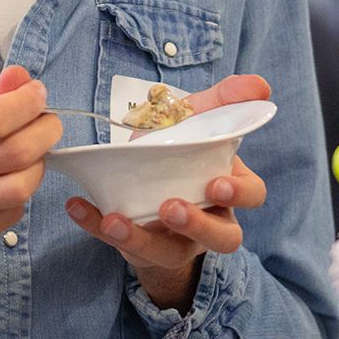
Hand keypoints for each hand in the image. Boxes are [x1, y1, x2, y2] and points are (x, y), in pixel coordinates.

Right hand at [0, 66, 61, 278]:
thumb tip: (22, 78)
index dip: (28, 106)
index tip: (39, 97)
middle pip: (12, 153)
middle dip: (44, 134)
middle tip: (49, 126)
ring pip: (16, 189)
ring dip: (37, 168)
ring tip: (33, 158)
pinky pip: (7, 216)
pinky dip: (18, 196)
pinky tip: (8, 185)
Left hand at [65, 74, 271, 310]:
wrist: (148, 176)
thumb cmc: (181, 148)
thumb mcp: (200, 118)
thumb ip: (226, 99)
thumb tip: (260, 86)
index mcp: (229, 186)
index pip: (252, 195)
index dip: (239, 193)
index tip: (216, 184)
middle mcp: (210, 220)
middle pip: (223, 238)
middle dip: (198, 225)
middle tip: (170, 208)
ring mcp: (176, 240)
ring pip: (170, 253)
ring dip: (142, 238)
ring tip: (116, 221)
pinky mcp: (140, 247)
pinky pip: (119, 244)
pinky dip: (96, 225)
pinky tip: (79, 207)